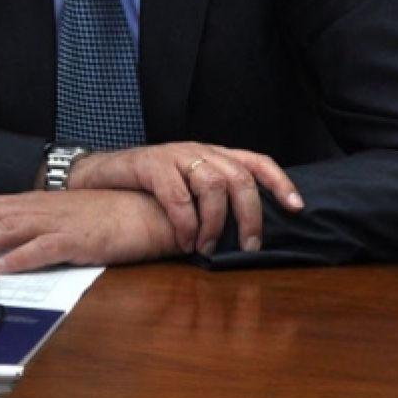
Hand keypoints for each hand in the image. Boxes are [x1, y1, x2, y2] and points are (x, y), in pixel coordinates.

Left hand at [0, 189, 179, 271]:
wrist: (147, 209)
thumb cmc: (104, 215)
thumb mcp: (59, 216)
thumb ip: (30, 224)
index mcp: (33, 201)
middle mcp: (40, 207)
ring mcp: (58, 222)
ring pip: (7, 230)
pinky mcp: (79, 239)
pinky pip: (45, 248)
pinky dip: (20, 257)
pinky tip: (1, 269)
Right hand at [70, 143, 303, 254]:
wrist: (100, 174)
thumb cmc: (147, 187)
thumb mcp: (186, 186)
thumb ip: (213, 197)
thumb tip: (248, 230)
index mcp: (213, 154)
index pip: (256, 161)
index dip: (280, 183)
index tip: (296, 208)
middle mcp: (198, 150)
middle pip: (239, 177)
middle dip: (250, 215)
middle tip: (248, 246)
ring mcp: (174, 155)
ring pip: (212, 185)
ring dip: (214, 223)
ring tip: (207, 248)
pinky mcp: (150, 164)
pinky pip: (177, 195)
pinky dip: (186, 222)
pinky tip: (184, 239)